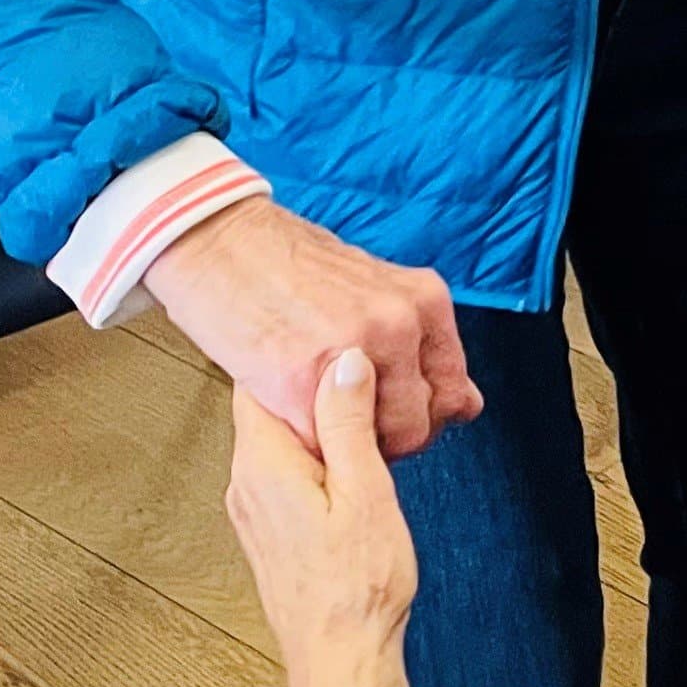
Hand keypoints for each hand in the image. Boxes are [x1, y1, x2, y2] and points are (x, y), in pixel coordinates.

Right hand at [146, 193, 481, 459]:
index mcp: (423, 299)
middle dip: (386, 438)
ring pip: (379, 443)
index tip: (388, 414)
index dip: (421, 416)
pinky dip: (306, 439)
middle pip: (419, 425)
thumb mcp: (376, 289)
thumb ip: (421, 345)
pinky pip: (322, 443)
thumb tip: (468, 403)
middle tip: (346, 422)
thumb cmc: (291, 266)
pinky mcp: (301, 380)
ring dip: (349, 444)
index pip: (454, 394)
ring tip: (318, 412)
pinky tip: (287, 405)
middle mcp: (398, 324)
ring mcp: (353, 352)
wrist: (219, 241)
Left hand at [229, 356, 420, 686]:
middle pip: (271, 402)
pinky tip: (359, 456)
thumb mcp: (366, 491)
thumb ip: (349, 422)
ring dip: (321, 418)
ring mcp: (256, 506)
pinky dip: (320, 451)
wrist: (340, 664)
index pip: (256, 375)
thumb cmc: (356, 587)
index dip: (289, 345)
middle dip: (313, 378)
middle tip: (364, 361)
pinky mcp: (273, 527)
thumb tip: (343, 358)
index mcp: (263, 462)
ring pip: (282, 436)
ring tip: (372, 407)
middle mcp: (247, 480)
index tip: (325, 325)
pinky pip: (289, 468)